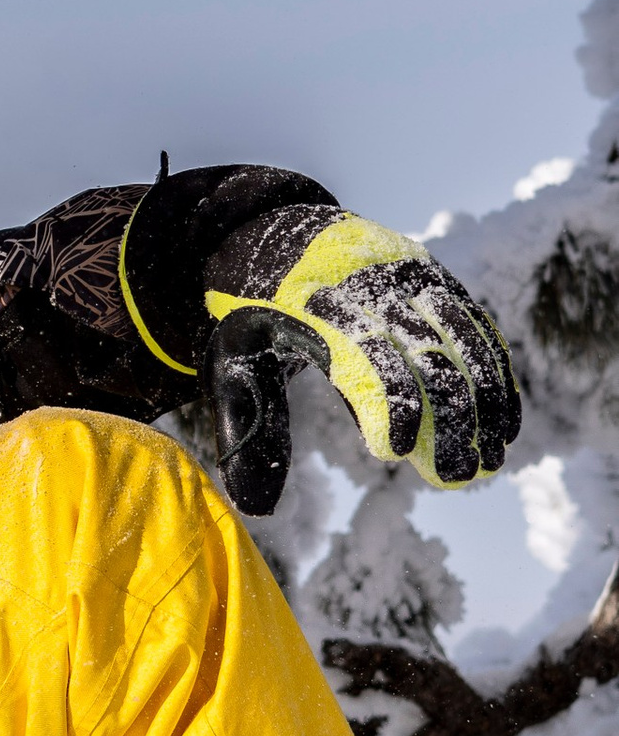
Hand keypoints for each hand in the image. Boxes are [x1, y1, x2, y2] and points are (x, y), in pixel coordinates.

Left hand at [200, 207, 517, 516]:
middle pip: (425, 353)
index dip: (390, 404)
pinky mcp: (432, 276)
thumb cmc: (250, 308)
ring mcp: (408, 275)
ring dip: (485, 402)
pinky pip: (474, 324)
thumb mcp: (231, 357)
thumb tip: (254, 508)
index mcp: (316, 303)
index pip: (366, 356)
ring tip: (491, 460)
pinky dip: (494, 373)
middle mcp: (371, 283)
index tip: (397, 454)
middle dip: (449, 419)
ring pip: (463, 339)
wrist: (270, 227)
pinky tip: (504, 422)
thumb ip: (247, 426)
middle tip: (457, 478)